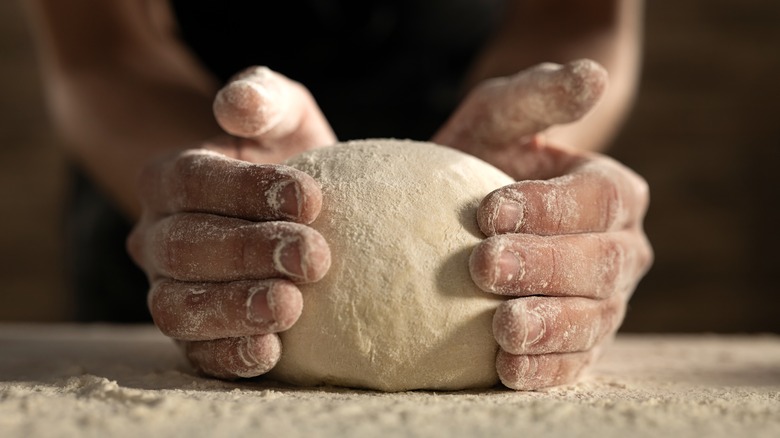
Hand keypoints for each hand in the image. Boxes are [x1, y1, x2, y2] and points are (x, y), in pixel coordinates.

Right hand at [127, 67, 334, 378]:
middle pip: (182, 248)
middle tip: (314, 257)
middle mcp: (157, 237)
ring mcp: (169, 289)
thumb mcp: (285, 114)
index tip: (309, 200)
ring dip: (232, 309)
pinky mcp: (195, 335)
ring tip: (290, 307)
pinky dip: (229, 356)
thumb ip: (264, 97)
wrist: (296, 213)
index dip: (246, 191)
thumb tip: (236, 103)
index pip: (192, 182)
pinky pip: (196, 354)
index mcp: (171, 178)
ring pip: (176, 307)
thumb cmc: (289, 157)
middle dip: (248, 252)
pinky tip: (271, 351)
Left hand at [434, 60, 652, 389]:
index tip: (487, 210)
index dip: (548, 207)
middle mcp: (621, 249)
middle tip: (484, 265)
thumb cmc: (486, 156)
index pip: (596, 200)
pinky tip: (508, 369)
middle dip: (543, 266)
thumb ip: (540, 95)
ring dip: (548, 325)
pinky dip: (546, 370)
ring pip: (591, 319)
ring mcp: (604, 302)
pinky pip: (573, 363)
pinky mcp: (579, 344)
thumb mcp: (500, 116)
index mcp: (614, 192)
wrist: (468, 214)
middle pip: (599, 263)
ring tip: (503, 326)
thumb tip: (591, 76)